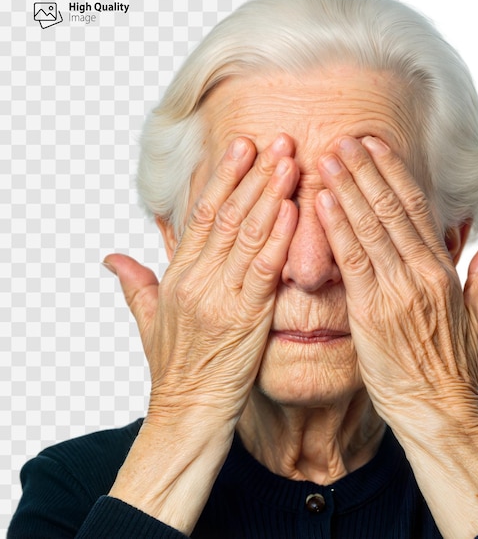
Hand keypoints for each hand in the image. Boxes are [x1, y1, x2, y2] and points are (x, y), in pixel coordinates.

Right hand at [104, 134, 298, 425]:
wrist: (188, 410)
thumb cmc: (174, 367)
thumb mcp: (147, 320)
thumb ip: (134, 282)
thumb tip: (112, 256)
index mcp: (177, 275)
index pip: (200, 215)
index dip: (222, 179)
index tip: (241, 148)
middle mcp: (198, 279)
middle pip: (226, 215)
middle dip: (252, 175)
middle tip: (275, 141)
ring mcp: (221, 296)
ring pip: (246, 235)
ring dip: (269, 195)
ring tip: (288, 162)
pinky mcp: (246, 318)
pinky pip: (263, 270)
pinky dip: (277, 238)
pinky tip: (292, 210)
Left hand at [315, 135, 477, 433]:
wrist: (437, 411)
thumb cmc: (455, 368)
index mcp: (444, 271)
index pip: (418, 209)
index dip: (395, 173)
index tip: (376, 146)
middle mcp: (422, 273)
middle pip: (391, 209)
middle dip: (365, 170)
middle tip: (343, 139)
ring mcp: (397, 290)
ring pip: (370, 226)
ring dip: (348, 188)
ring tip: (328, 157)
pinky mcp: (371, 312)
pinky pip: (351, 260)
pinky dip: (336, 228)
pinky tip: (322, 201)